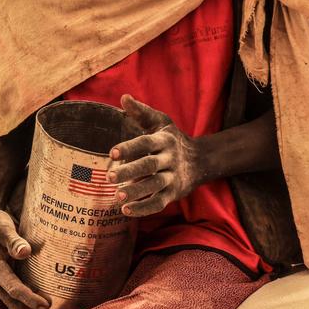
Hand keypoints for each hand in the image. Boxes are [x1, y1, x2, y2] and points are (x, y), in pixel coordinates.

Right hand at [0, 196, 48, 308]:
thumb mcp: (3, 227)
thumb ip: (13, 241)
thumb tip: (25, 252)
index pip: (13, 289)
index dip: (30, 299)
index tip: (46, 303)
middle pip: (12, 303)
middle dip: (31, 307)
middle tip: (51, 304)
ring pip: (13, 301)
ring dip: (29, 304)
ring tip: (49, 301)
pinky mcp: (2, 278)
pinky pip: (14, 294)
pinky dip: (27, 297)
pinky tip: (41, 291)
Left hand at [107, 94, 200, 216]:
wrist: (200, 160)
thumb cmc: (171, 138)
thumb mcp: (160, 122)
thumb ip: (141, 112)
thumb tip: (123, 97)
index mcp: (164, 140)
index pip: (145, 143)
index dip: (129, 148)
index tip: (111, 153)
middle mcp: (169, 159)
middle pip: (149, 166)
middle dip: (130, 172)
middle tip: (109, 178)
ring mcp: (172, 177)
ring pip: (154, 186)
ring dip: (136, 192)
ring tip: (117, 197)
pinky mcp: (173, 193)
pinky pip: (159, 202)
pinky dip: (143, 209)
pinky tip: (126, 211)